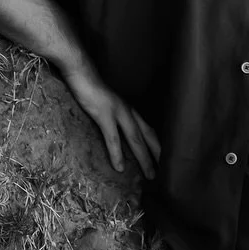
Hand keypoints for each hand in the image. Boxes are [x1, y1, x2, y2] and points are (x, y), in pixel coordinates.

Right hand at [61, 65, 160, 179]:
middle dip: (159, 154)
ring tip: (151, 175)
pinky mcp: (104, 114)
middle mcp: (129, 110)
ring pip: (136, 139)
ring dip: (144, 158)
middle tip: (167, 173)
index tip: (164, 161)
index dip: (157, 145)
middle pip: (148, 135)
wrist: (81, 74)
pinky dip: (117, 153)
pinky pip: (113, 138)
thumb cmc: (92, 90)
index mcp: (130, 109)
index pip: (149, 129)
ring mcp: (118, 112)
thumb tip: (119, 135)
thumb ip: (116, 118)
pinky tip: (120, 167)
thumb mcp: (109, 105)